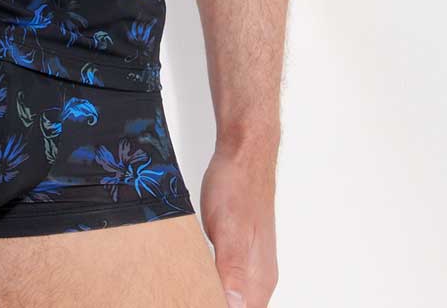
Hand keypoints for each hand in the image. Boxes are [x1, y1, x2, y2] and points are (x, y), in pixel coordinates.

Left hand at [199, 139, 278, 307]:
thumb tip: (234, 306)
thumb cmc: (238, 187)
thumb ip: (232, 271)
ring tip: (188, 290)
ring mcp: (253, 265)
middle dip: (211, 303)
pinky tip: (198, 278)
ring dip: (212, 296)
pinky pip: (230, 281)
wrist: (244, 155)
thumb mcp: (229, 230)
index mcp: (260, 279)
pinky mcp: (242, 253)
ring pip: (234, 299)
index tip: (193, 300)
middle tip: (186, 293)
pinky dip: (213, 284)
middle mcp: (260, 277)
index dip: (214, 307)